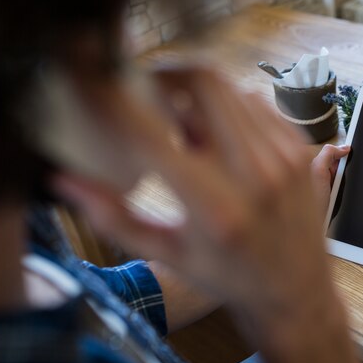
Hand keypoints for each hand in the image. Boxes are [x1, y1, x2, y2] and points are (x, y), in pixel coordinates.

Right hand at [53, 67, 358, 362]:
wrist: (295, 289)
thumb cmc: (226, 276)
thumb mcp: (166, 254)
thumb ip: (112, 216)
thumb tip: (63, 179)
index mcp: (212, 208)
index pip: (152, 133)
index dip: (118, 101)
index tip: (101, 86)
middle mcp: (254, 174)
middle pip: (204, 82)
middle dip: (167, 73)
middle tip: (148, 87)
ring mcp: (283, 156)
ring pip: (231, 87)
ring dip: (199, 93)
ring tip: (184, 121)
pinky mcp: (299, 148)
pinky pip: (257, 102)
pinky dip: (230, 106)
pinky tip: (219, 132)